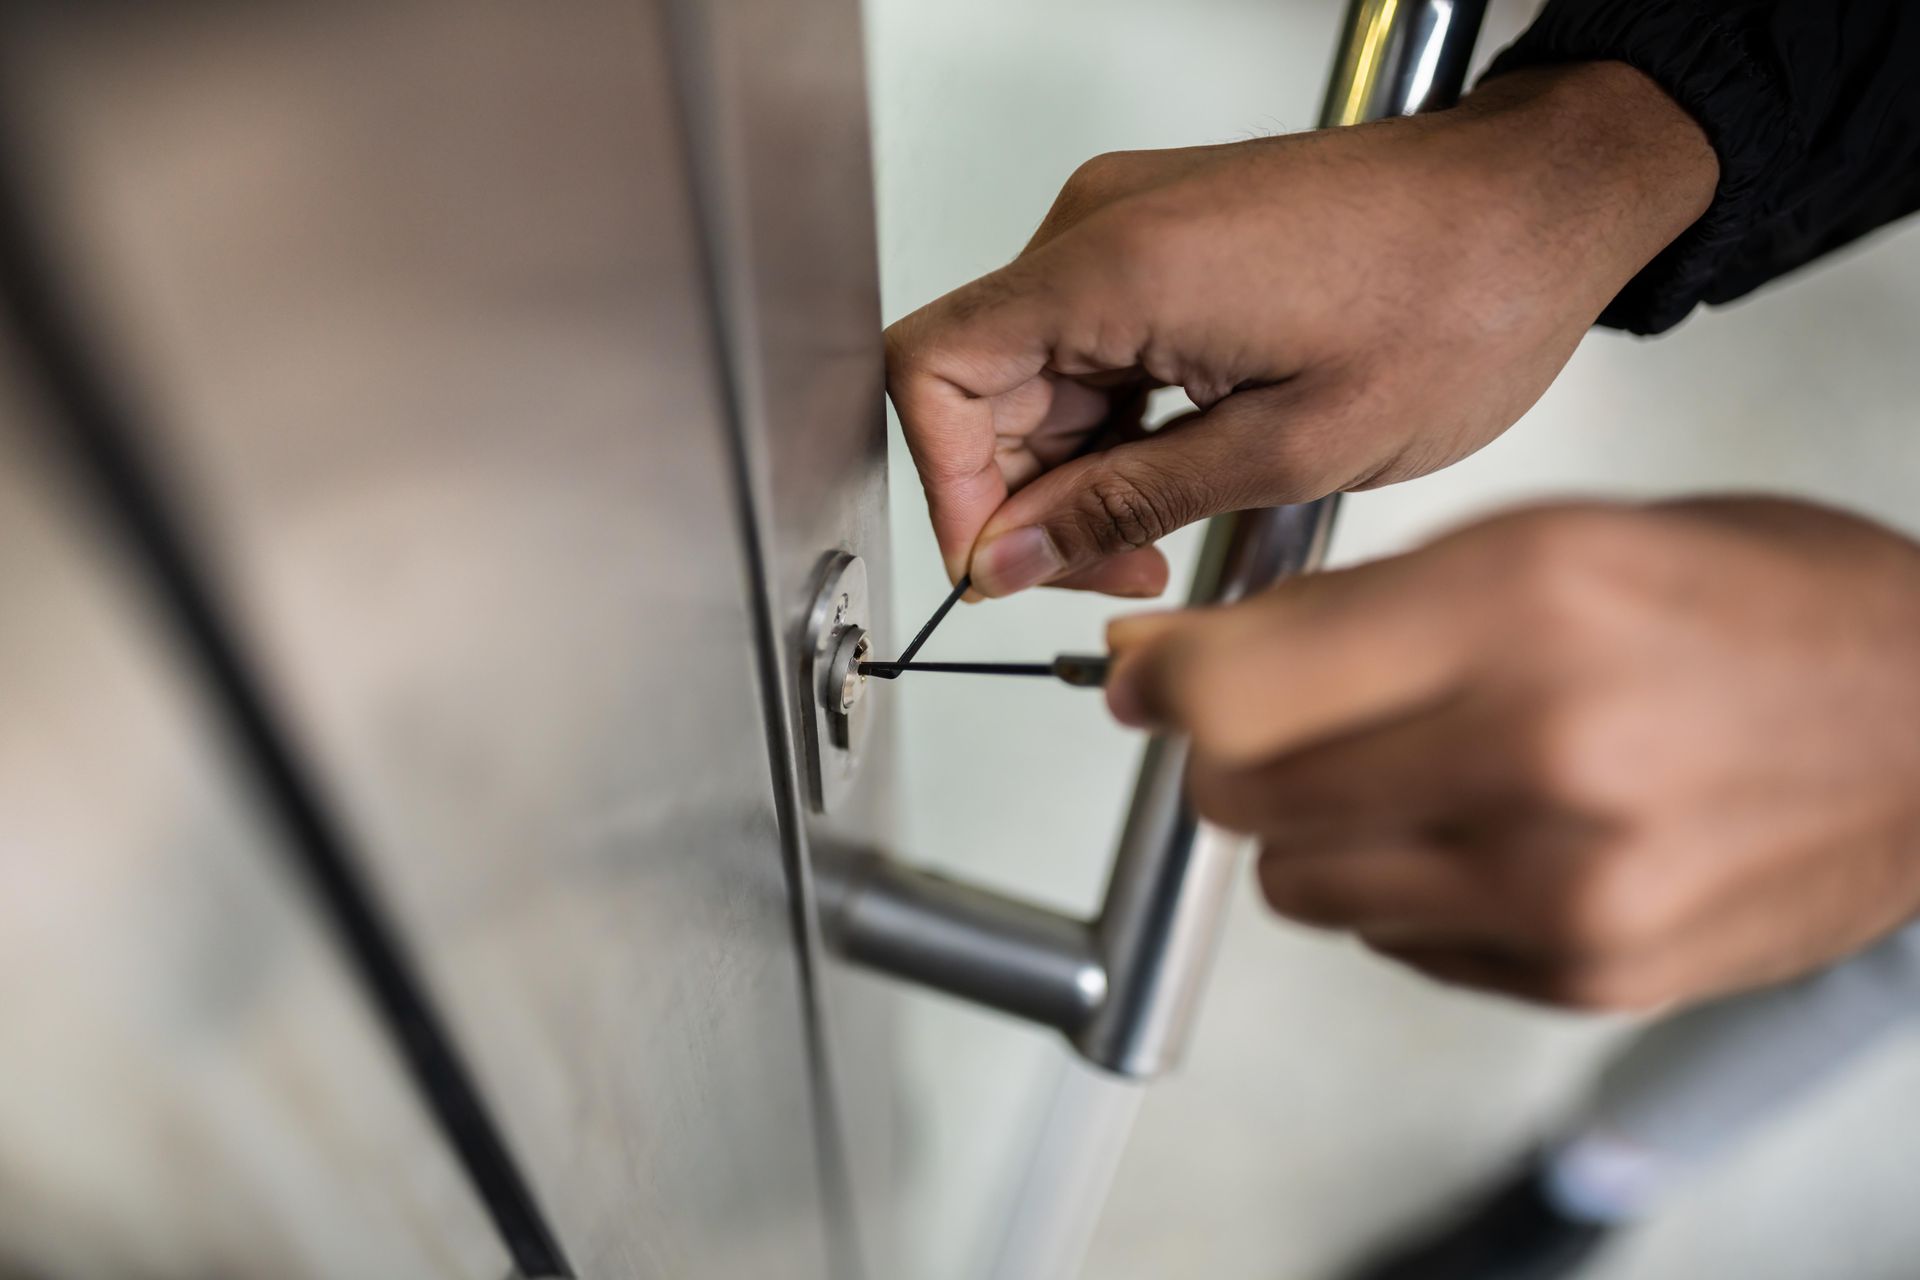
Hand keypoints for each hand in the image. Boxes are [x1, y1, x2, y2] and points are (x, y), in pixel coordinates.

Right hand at [885, 63, 1716, 597]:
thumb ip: (1122, 507)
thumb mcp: (1284, 450)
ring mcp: (1128, 226)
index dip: (947, 487)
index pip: (929, 370)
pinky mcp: (1160, 241)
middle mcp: (1100, 225)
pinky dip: (1114, 427)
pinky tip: (1178, 476)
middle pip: (979, 383)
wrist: (1537, 211)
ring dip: (1077, 472)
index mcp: (1114, 264)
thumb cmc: (1454, 299)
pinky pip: (1088, 349)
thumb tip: (1011, 554)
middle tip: (1111, 568)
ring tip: (1160, 536)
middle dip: (1027, 498)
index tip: (999, 563)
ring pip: (1033, 377)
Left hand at [1103, 499, 1919, 1010]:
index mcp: (1522, 604)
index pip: (1236, 683)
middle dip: (1233, 752)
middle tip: (1285, 717)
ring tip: (1410, 771)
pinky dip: (1402, 890)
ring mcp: (1561, 882)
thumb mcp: (1558, 538)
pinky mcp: (1583, 970)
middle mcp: (1536, 750)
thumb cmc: (1763, 610)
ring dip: (1315, 828)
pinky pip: (1392, 942)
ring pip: (1299, 881)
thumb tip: (1186, 662)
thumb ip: (1362, 606)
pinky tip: (1488, 832)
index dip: (1166, 682)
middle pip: (1241, 792)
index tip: (1151, 678)